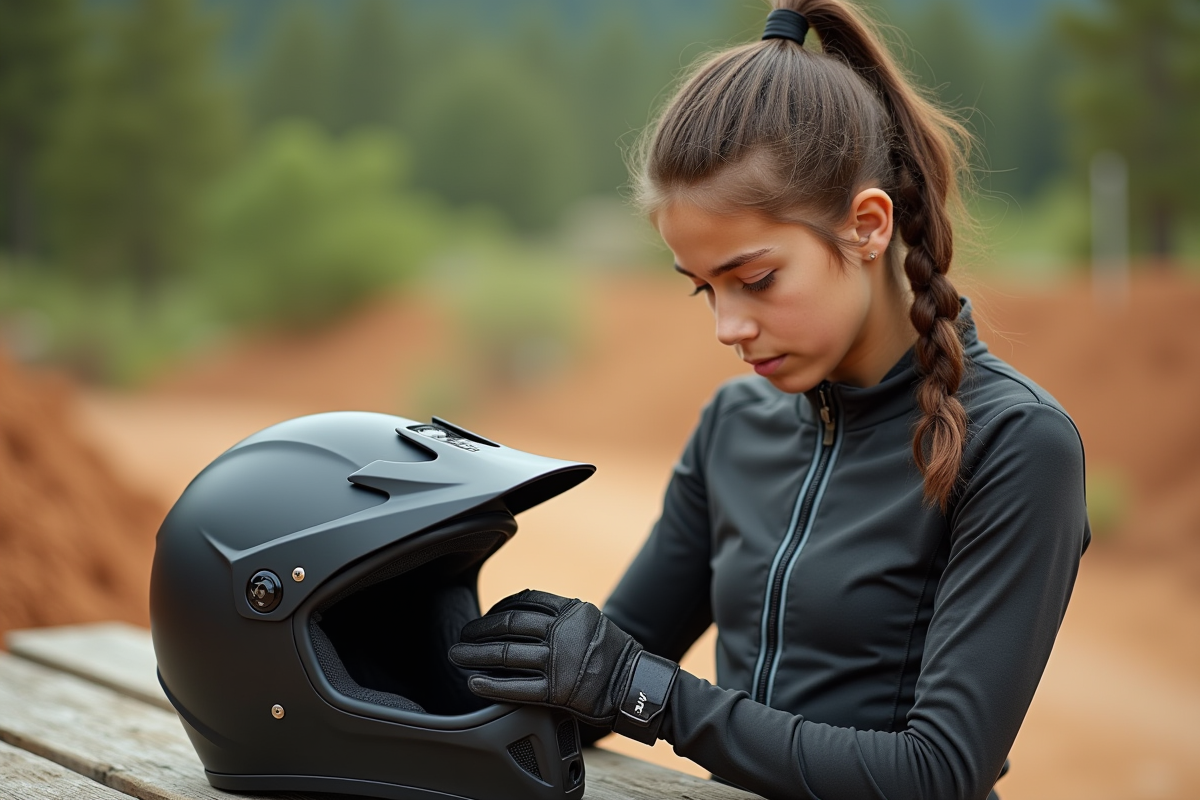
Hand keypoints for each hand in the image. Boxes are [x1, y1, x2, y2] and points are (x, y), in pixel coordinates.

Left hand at [448, 589, 641, 726]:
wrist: (637, 686)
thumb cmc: (616, 654)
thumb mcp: (592, 621)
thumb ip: (562, 616)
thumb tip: (527, 614)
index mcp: (572, 611)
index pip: (525, 600)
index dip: (499, 607)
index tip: (486, 616)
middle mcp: (564, 633)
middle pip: (510, 625)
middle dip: (480, 629)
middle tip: (463, 635)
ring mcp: (560, 662)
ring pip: (507, 654)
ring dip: (476, 654)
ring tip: (458, 655)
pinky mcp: (558, 691)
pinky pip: (516, 687)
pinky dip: (491, 685)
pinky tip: (474, 682)